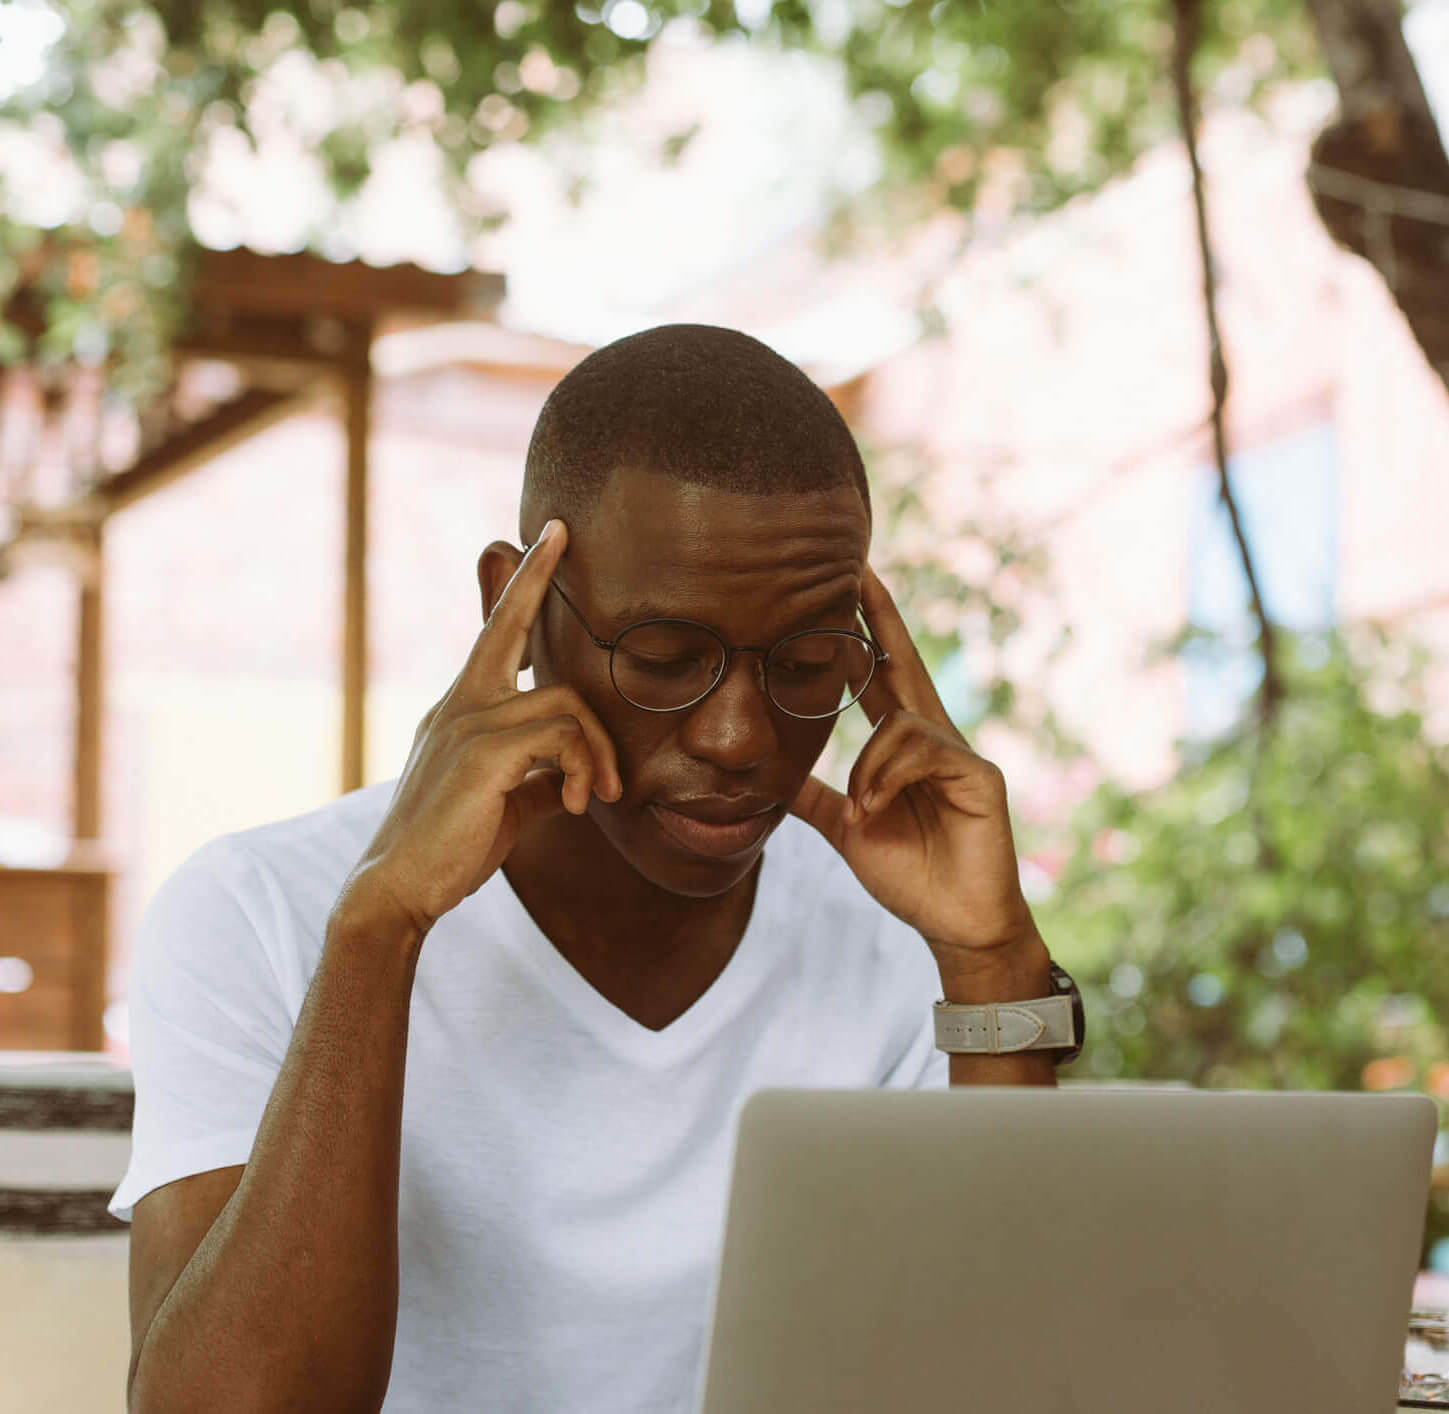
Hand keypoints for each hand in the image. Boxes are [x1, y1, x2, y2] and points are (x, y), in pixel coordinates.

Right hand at [343, 520, 622, 937]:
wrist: (399, 889)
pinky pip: (561, 736)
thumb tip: (572, 778)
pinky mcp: (482, 751)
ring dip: (598, 750)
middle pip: (506, 625)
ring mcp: (467, 723)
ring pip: (565, 702)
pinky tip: (577, 806)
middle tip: (560, 529)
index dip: (518, 587)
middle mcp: (459, 704)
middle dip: (535, 575)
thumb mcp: (504, 802)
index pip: (493, 636)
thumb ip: (538, 776)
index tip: (544, 540)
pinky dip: (582, 769)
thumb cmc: (451, 848)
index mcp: (461, 710)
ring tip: (598, 796)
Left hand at [788, 565, 1036, 970]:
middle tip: (857, 569)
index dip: (865, 632)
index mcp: (903, 747)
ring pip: (901, 722)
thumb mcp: (849, 827)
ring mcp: (961, 754)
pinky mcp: (980, 777)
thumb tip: (774, 776)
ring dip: (868, 767)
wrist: (954, 925)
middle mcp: (934, 739)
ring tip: (862, 812)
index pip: (881, 676)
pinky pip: (920, 752)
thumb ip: (816, 798)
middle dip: (881, 617)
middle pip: (905, 663)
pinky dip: (886, 779)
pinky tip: (875, 811)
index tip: (845, 588)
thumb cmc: (911, 876)